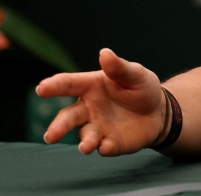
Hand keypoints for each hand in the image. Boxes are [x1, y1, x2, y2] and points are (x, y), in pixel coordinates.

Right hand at [36, 48, 165, 155]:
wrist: (159, 111)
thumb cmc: (141, 87)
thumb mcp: (135, 74)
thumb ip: (119, 67)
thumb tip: (104, 53)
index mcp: (91, 86)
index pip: (69, 84)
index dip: (54, 85)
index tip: (41, 88)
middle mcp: (89, 108)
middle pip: (69, 117)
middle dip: (59, 126)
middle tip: (51, 136)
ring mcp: (98, 127)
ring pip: (85, 135)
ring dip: (85, 141)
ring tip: (86, 146)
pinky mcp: (111, 143)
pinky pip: (104, 147)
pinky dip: (104, 148)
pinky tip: (107, 146)